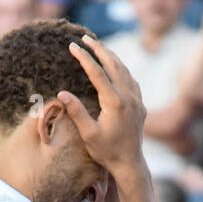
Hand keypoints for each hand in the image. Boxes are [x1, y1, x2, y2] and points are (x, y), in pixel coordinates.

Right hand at [58, 33, 147, 172]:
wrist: (130, 163)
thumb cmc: (107, 151)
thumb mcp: (88, 134)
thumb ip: (76, 112)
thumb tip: (62, 93)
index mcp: (115, 102)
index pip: (97, 72)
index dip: (84, 57)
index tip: (72, 46)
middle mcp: (128, 98)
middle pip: (113, 65)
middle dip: (99, 49)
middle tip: (85, 38)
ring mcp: (137, 100)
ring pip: (124, 71)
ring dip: (111, 57)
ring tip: (99, 47)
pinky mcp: (140, 105)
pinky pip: (131, 80)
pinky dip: (122, 69)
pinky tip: (116, 67)